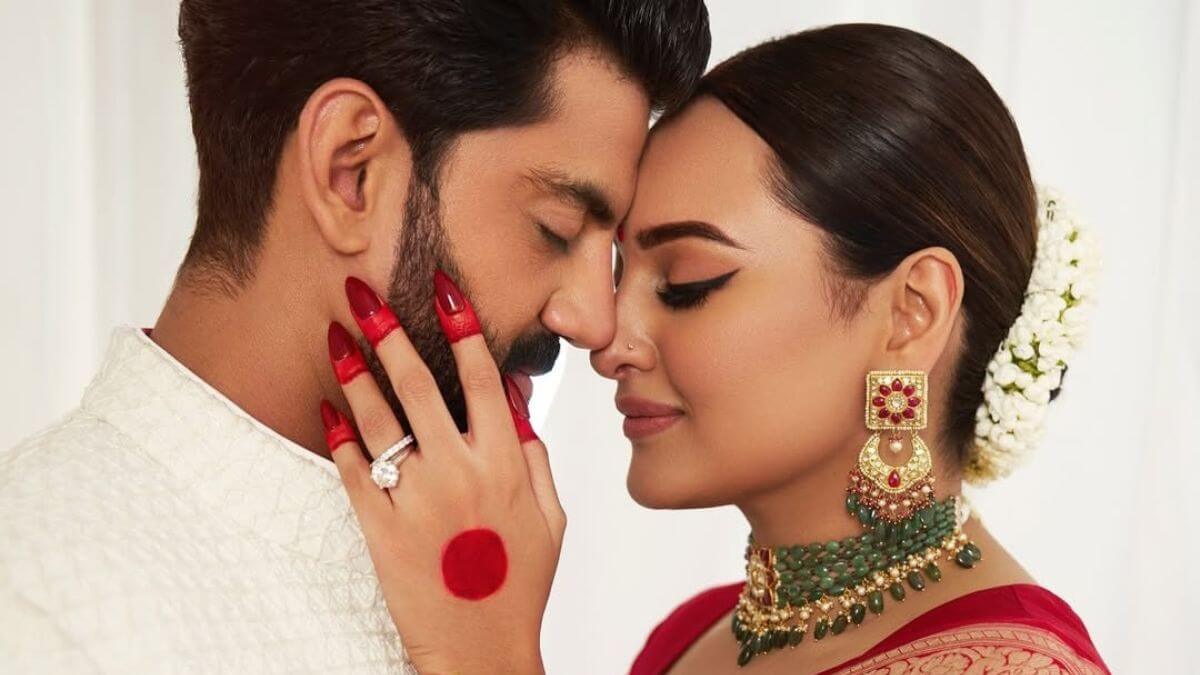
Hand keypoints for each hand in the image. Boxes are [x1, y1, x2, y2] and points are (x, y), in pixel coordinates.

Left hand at [320, 273, 565, 674]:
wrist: (480, 650)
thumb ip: (535, 451)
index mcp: (505, 464)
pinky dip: (338, 434)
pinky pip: (352, 470)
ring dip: (354, 371)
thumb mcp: (550, 515)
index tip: (443, 288)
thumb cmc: (519, 583)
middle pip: (419, 385)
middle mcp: (459, 473)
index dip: (462, 327)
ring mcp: (416, 500)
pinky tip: (327, 405)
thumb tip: (516, 393)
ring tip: (335, 335)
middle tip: (363, 292)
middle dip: (389, 331)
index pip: (483, 378)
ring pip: (378, 419)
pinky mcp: (379, 529)